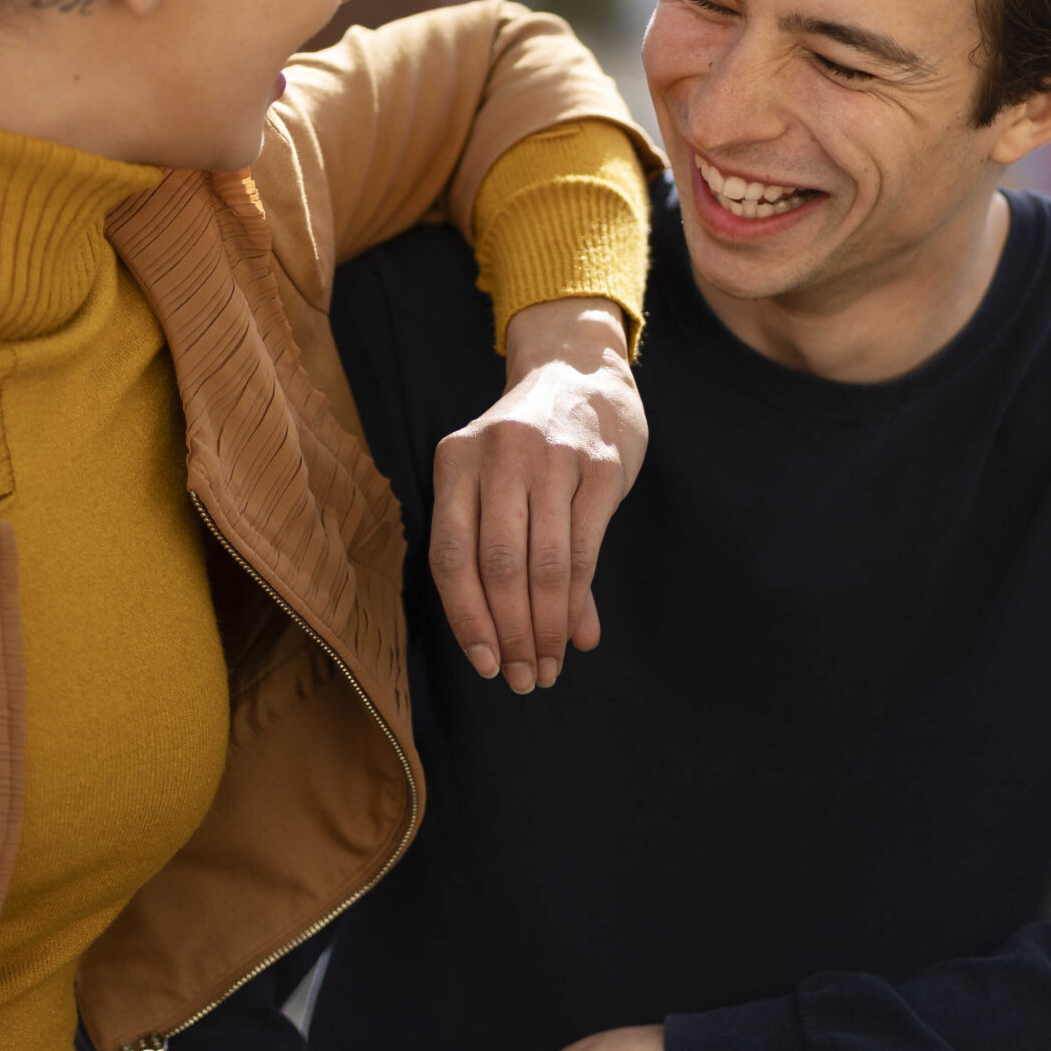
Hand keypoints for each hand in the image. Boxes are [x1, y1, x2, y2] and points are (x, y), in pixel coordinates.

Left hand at [431, 297, 646, 693]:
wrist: (581, 371)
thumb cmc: (531, 444)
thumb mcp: (502, 484)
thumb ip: (515, 559)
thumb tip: (555, 643)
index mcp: (456, 460)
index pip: (450, 554)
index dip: (465, 618)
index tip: (484, 665)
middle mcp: (499, 455)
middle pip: (497, 565)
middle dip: (510, 634)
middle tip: (524, 679)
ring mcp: (551, 457)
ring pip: (542, 564)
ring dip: (545, 627)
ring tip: (549, 666)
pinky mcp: (600, 465)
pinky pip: (585, 549)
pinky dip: (577, 600)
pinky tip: (576, 632)